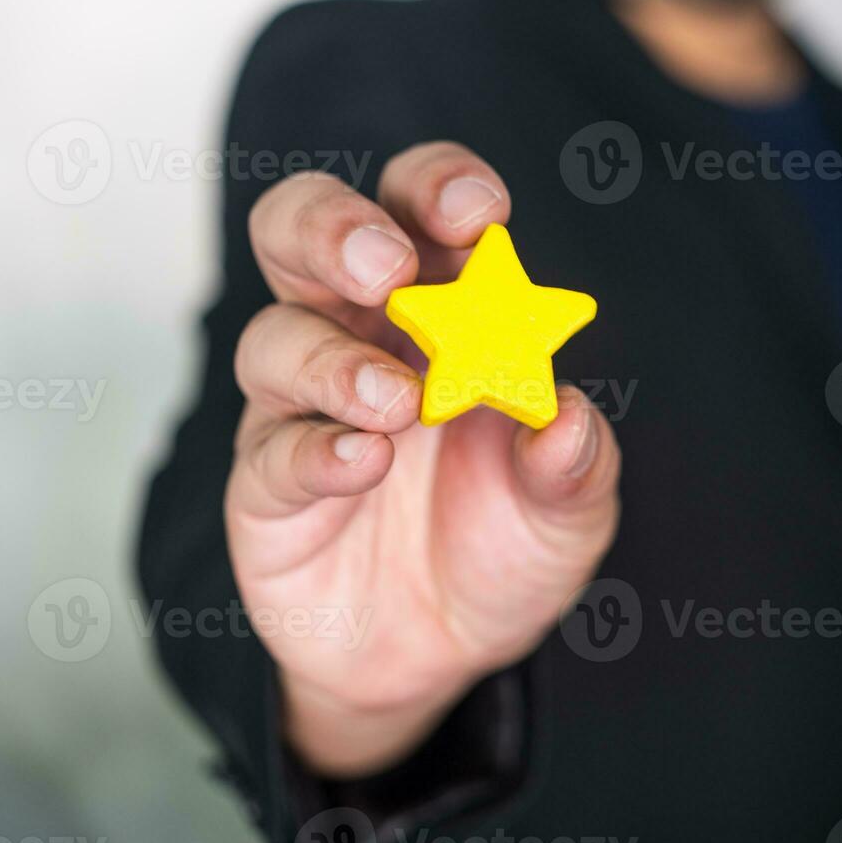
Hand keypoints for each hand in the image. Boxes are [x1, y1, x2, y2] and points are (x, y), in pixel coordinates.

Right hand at [225, 143, 620, 777]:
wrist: (443, 654)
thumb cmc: (504, 544)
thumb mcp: (569, 512)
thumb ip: (575, 465)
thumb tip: (568, 417)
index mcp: (445, 309)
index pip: (423, 213)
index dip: (439, 188)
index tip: (480, 210)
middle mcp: (362, 339)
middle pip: (305, 235)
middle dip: (337, 228)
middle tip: (390, 265)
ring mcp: (303, 409)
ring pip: (274, 338)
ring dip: (333, 360)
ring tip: (395, 403)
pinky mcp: (266, 487)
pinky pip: (271, 454)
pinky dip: (314, 452)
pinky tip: (361, 463)